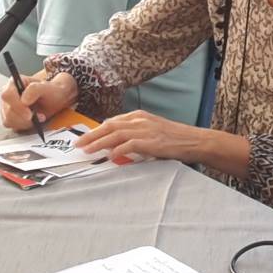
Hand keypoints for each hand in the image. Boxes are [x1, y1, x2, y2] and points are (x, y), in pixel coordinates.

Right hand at [0, 72, 77, 130]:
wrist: (55, 100)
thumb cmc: (51, 91)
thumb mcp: (48, 88)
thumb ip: (35, 90)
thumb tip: (23, 100)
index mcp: (14, 83)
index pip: (7, 95)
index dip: (17, 106)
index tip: (30, 114)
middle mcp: (8, 95)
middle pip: (8, 110)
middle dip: (24, 117)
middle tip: (40, 116)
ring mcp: (7, 107)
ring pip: (9, 120)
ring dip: (26, 122)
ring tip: (39, 117)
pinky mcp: (10, 118)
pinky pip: (13, 126)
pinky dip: (25, 126)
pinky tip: (34, 121)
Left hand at [76, 109, 207, 163]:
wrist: (194, 140)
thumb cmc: (174, 138)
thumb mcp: (152, 130)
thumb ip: (135, 134)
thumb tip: (116, 145)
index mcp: (139, 116)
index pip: (112, 121)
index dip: (96, 130)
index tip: (84, 138)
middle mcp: (140, 120)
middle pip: (109, 126)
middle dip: (92, 135)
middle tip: (78, 144)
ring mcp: (146, 130)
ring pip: (116, 134)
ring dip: (99, 143)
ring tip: (87, 151)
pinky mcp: (151, 142)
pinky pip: (130, 145)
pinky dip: (118, 150)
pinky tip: (110, 156)